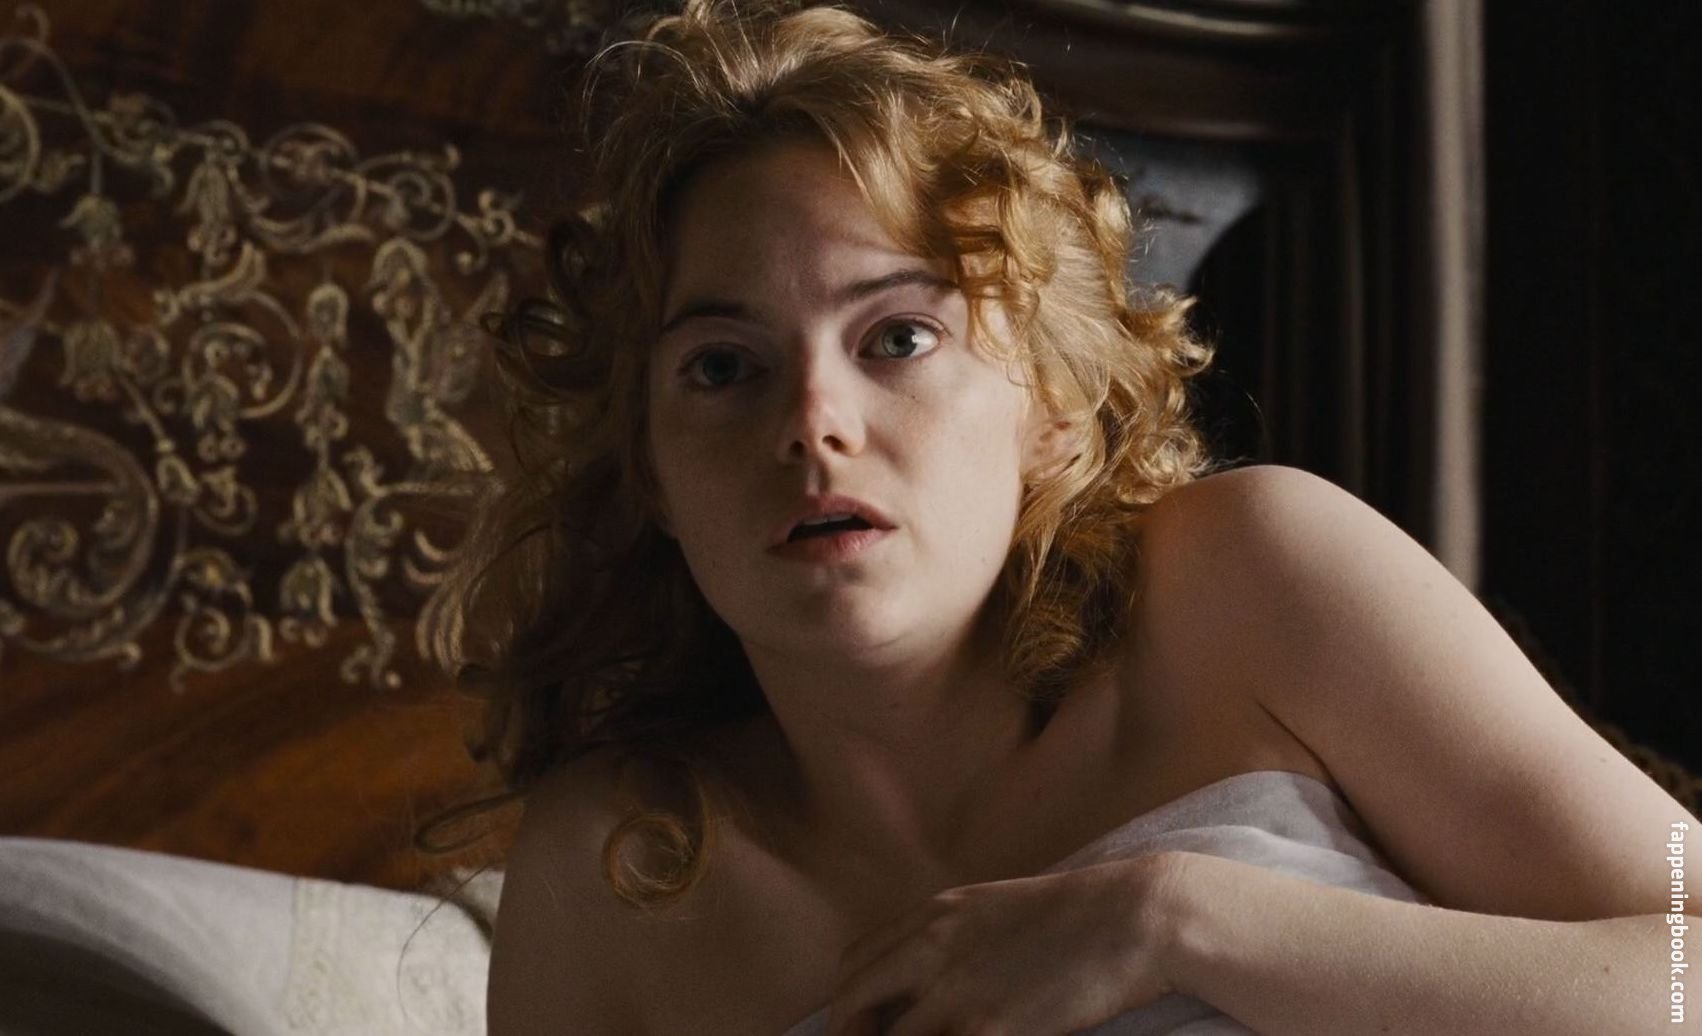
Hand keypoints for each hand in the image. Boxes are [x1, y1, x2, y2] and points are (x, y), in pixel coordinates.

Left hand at [822, 851, 1188, 1035]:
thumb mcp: (998, 911)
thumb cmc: (1080, 916)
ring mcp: (955, 991)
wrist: (1136, 916)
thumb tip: (934, 980)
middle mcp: (931, 947)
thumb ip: (955, 941)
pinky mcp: (988, 1029)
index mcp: (934, 916)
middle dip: (850, 1035)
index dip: (849, 1004)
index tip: (864, 1028)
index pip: (854, 965)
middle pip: (850, 1002)